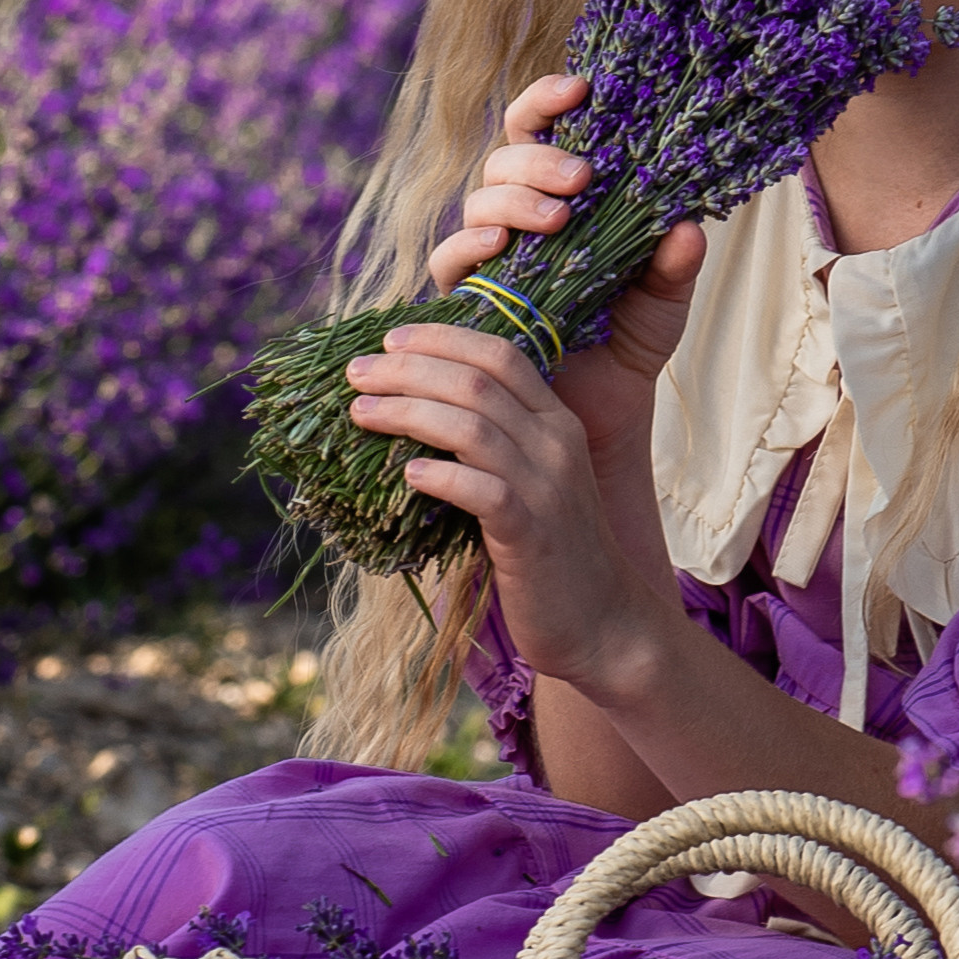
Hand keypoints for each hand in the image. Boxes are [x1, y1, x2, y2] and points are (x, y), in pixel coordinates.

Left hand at [346, 322, 663, 690]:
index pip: (501, 354)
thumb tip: (419, 409)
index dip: (442, 338)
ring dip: (408, 412)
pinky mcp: (532, 533)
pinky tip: (407, 473)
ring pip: (472, 427)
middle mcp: (556, 443)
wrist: (601, 620)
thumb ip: (493, 440)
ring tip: (361, 413)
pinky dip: (441, 475)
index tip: (390, 339)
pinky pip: (482, 490)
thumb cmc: (550, 549)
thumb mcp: (530, 479)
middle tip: (357, 373)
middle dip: (409, 369)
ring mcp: (547, 487)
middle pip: (477, 382)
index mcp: (557, 420)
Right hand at [427, 74, 704, 470]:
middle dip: (539, 158)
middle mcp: (518, 217)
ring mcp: (489, 255)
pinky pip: (450, 259)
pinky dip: (471, 244)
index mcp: (563, 197)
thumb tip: (686, 227)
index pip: (540, 131)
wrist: (603, 411)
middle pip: (505, 158)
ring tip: (558, 217)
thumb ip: (675, 263)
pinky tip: (502, 244)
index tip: (580, 88)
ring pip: (479, 200)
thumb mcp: (665, 298)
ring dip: (515, 198)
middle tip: (583, 177)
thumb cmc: (630, 340)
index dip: (549, 100)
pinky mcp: (467, 298)